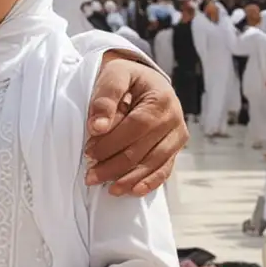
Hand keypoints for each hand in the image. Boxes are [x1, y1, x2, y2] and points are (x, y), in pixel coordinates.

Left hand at [84, 55, 186, 195]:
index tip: (88, 153)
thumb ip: (105, 98)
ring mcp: (177, 135)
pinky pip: (165, 169)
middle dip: (114, 166)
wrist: (143, 78)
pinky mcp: (174, 147)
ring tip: (108, 189)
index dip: (111, 142)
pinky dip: (149, 182)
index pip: (136, 127)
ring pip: (153, 163)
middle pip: (143, 150)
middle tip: (90, 176)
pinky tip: (132, 191)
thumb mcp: (114, 75)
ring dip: (129, 178)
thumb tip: (97, 127)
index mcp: (161, 99)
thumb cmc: (125, 76)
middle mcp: (174, 119)